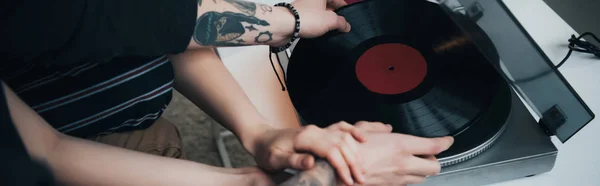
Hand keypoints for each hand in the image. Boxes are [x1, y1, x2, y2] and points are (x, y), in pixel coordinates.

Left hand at [250, 122, 366, 184]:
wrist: (261, 138)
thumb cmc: (266, 152)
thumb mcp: (274, 160)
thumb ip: (292, 161)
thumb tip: (311, 162)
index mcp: (305, 138)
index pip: (331, 150)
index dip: (342, 166)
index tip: (348, 182)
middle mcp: (315, 130)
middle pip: (342, 144)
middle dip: (354, 163)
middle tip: (361, 181)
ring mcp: (319, 129)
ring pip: (344, 137)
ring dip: (356, 153)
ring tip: (362, 171)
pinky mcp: (320, 131)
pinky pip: (341, 128)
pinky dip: (353, 132)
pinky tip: (363, 140)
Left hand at [289, 0, 351, 37]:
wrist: (283, 26)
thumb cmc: (303, 18)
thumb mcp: (331, 21)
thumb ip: (341, 23)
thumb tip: (346, 25)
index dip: (343, 6)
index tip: (348, 14)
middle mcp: (311, 0)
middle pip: (327, 6)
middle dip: (334, 16)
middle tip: (339, 25)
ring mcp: (303, 9)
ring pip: (317, 14)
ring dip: (323, 22)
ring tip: (329, 31)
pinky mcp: (297, 18)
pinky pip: (309, 22)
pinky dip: (314, 27)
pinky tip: (317, 34)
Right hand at [353, 122, 454, 185]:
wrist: (337, 172)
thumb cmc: (349, 151)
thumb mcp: (363, 129)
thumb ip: (379, 128)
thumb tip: (387, 129)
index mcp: (400, 145)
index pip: (433, 146)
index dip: (444, 143)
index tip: (447, 141)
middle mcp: (404, 163)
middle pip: (435, 167)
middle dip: (434, 161)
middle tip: (427, 154)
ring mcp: (398, 178)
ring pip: (423, 178)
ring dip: (421, 170)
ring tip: (412, 163)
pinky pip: (407, 183)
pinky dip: (408, 177)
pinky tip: (397, 171)